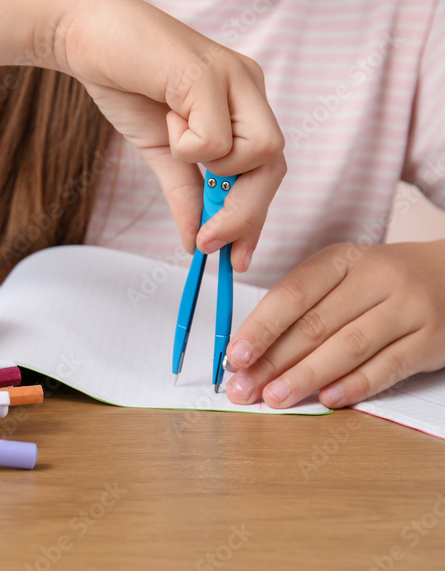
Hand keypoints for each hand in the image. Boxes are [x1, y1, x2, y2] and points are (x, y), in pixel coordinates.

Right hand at [53, 0, 285, 269]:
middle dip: (244, 213)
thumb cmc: (123, 81)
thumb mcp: (162, 150)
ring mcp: (234, 77)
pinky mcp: (207, 74)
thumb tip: (195, 240)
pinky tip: (165, 115)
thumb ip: (184, 192)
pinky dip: (186, 143)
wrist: (83, 34)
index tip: (237, 257)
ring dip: (211, 165)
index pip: (268, 167)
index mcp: (242, 102)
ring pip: (256, 153)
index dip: (255, 215)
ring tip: (173, 135)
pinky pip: (214, 139)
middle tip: (209, 242)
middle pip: (275, 165)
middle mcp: (248, 86)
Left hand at [224, 240, 444, 407]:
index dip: (261, 327)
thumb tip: (252, 351)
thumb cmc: (381, 282)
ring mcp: (407, 309)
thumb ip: (302, 307)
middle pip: (316, 324)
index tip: (235, 356)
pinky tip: (326, 399)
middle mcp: (376, 279)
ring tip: (275, 398)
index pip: (292, 294)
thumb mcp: (342, 275)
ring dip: (306, 377)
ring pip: (348, 347)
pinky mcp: (431, 340)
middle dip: (274, 361)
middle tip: (244, 388)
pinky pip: (387, 367)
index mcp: (342, 260)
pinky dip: (354, 386)